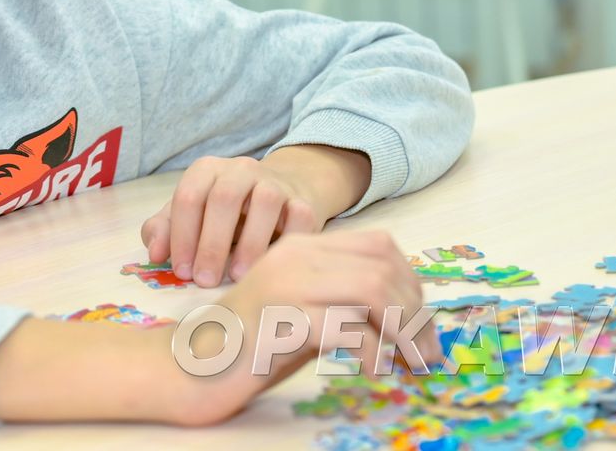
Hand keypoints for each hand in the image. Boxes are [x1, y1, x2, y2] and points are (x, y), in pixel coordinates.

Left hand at [141, 149, 366, 287]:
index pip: (189, 197)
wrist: (282, 193)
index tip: (181, 271)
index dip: (181, 235)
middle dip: (211, 242)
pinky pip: (299, 217)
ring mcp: (275, 182)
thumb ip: (165, 230)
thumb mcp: (192, 216)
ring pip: (265, 202)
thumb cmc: (227, 213)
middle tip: (204, 280)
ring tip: (238, 276)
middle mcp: (241, 169)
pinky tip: (273, 266)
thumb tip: (155, 254)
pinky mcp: (304, 201)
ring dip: (250, 243)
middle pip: (224, 198)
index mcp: (207, 170)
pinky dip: (287, 242)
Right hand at [162, 230, 438, 425]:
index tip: (422, 325)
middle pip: (384, 266)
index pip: (381, 244)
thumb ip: (345, 303)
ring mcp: (286, 284)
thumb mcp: (306, 314)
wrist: (188, 367)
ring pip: (373, 289)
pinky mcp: (280, 320)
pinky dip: (373, 352)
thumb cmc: (250, 348)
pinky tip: (375, 372)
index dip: (413, 283)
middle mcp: (296, 256)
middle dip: (418, 313)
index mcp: (303, 247)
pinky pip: (347, 327)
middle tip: (428, 354)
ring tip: (411, 364)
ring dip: (404, 331)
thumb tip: (407, 318)